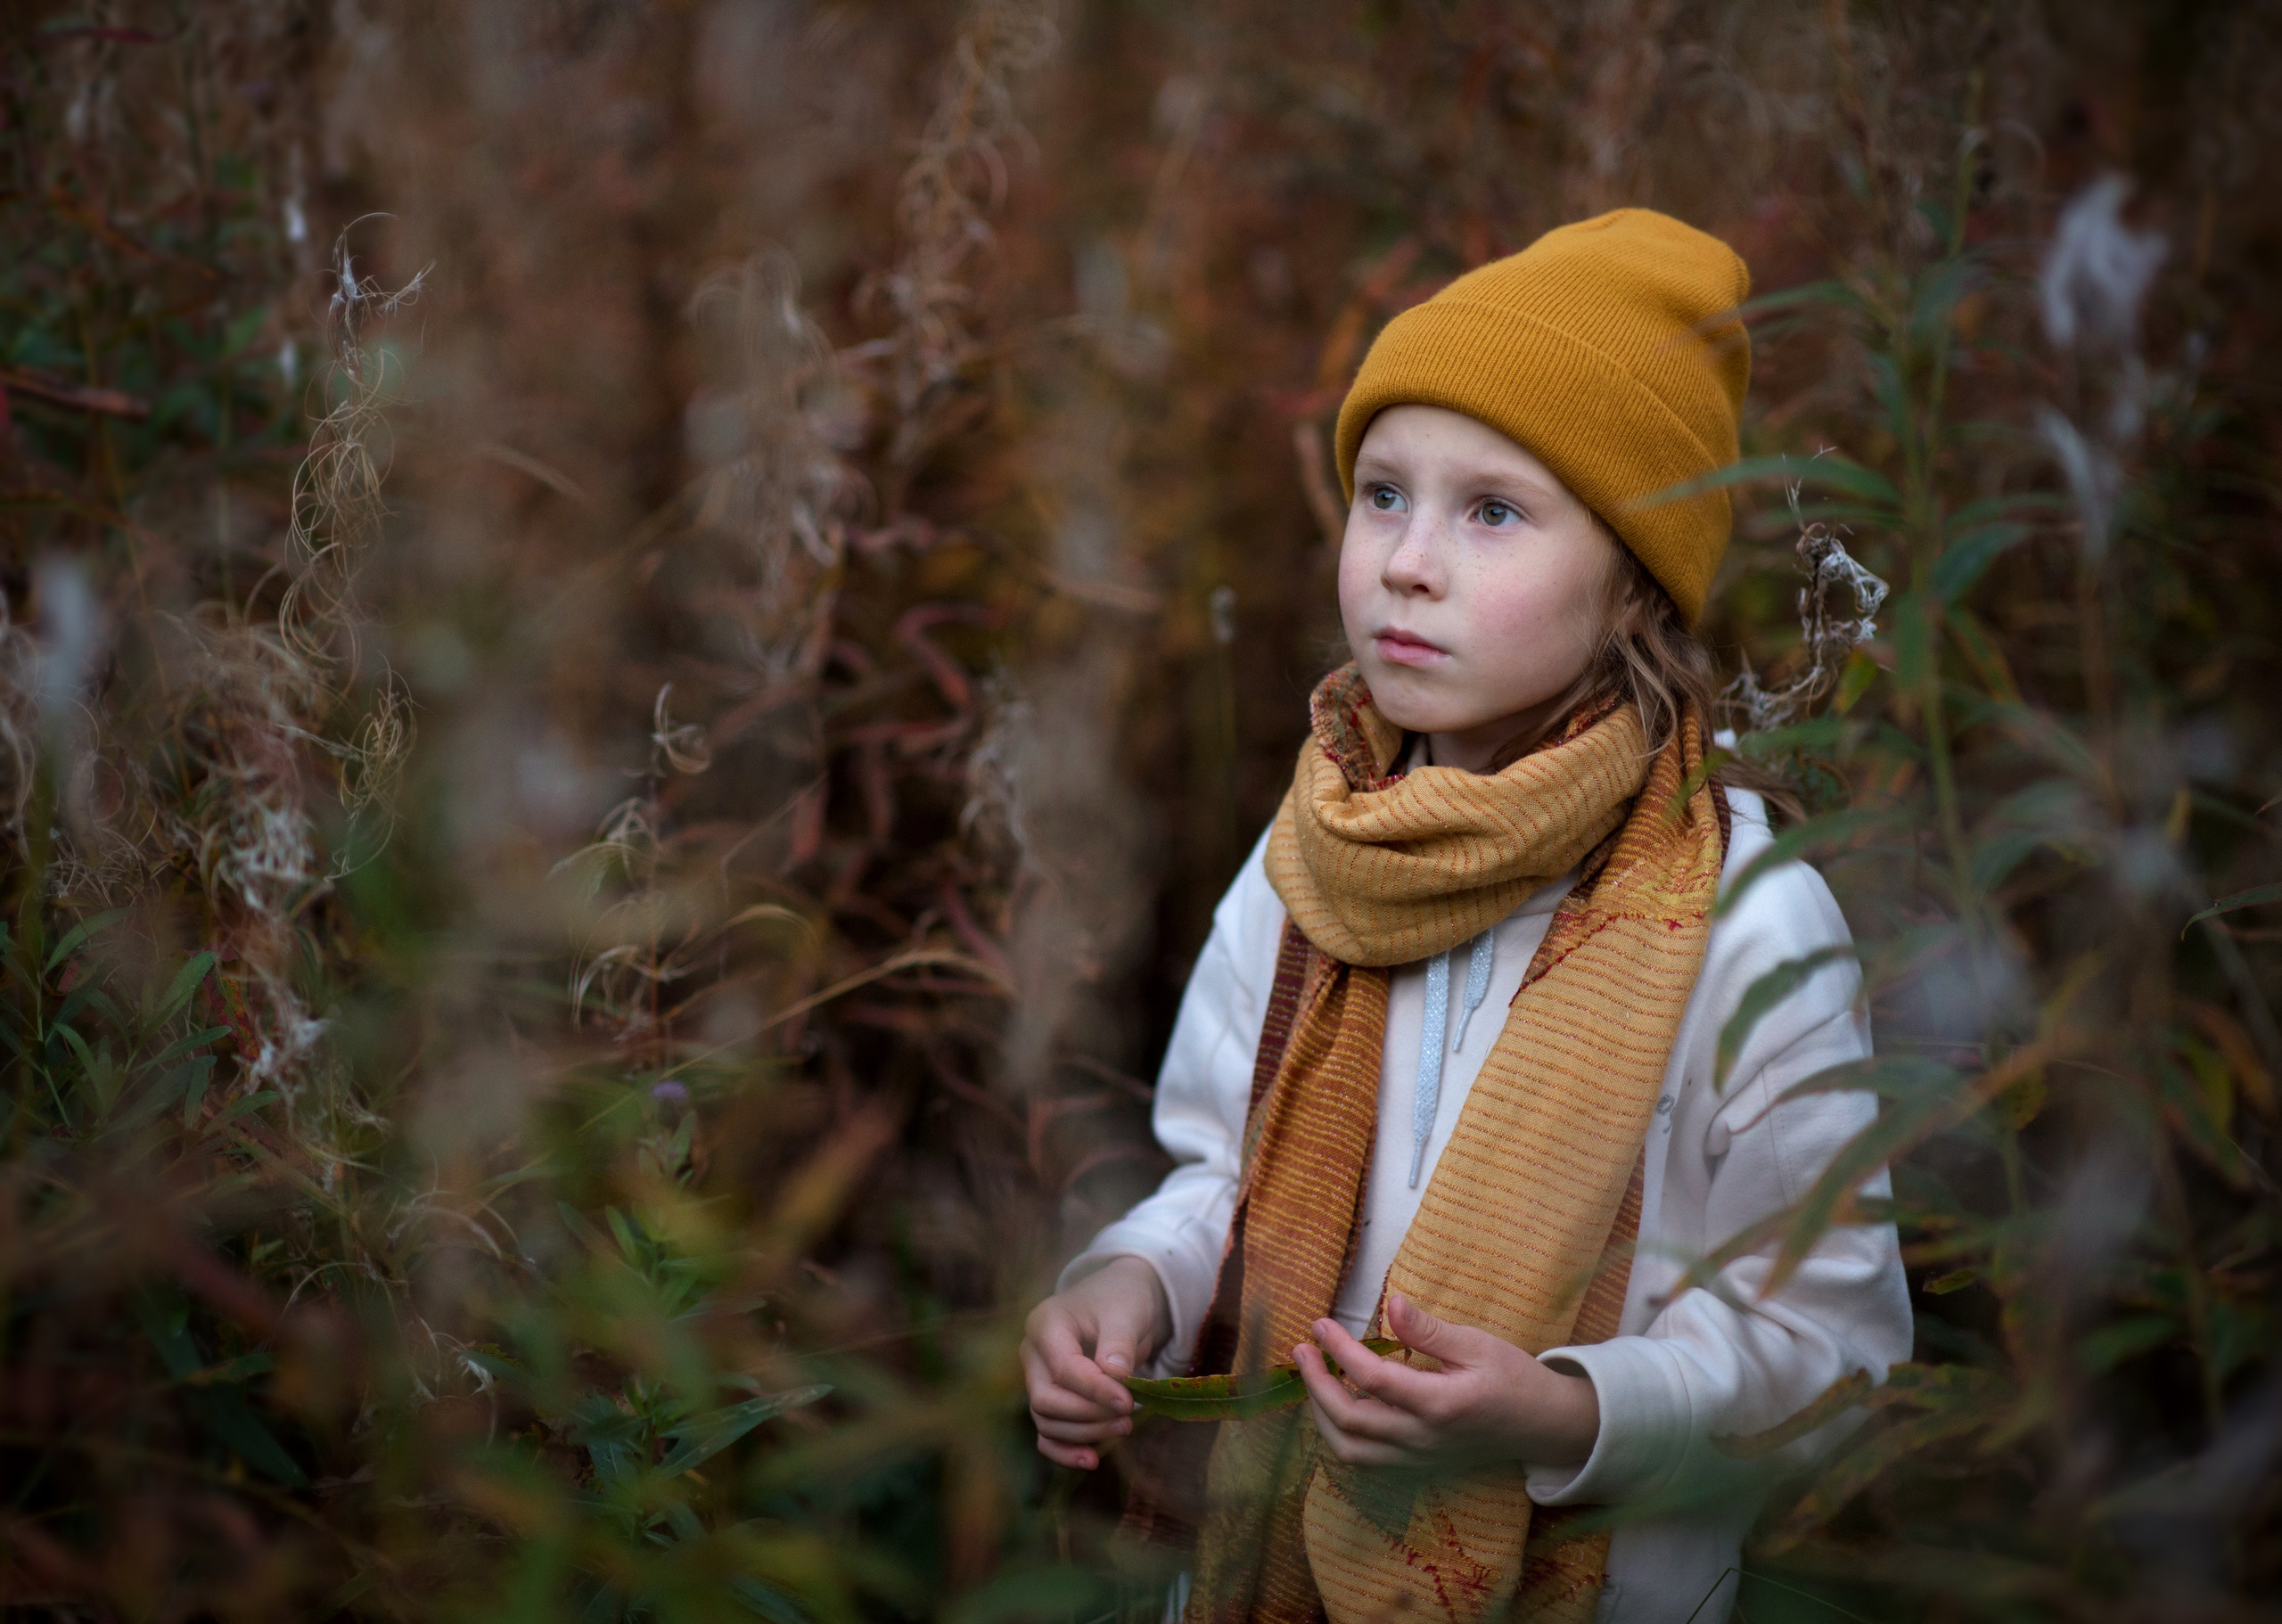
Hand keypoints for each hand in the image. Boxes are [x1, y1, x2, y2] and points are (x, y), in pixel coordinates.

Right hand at [1021, 1256, 1172, 1469]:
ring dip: (1085, 1433)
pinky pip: (1047, 1434)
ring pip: (1046, 1421)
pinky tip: (1092, 1460)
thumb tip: (1114, 1375)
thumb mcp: (1126, 1311)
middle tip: (1128, 1416)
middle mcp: (1033, 1353)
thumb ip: (1119, 1342)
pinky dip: (1065, 1451)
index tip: (1128, 1403)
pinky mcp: (1050, 1398)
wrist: (1121, 1299)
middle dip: (1088, 1415)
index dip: (1095, 1390)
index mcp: (1046, 1324)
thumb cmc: (1122, 1300)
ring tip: (1125, 1427)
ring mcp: (1037, 1378)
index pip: (1064, 1369)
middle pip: (1046, 1400)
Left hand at [1292, 1291, 1599, 1469]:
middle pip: (1349, 1422)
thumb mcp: (1477, 1344)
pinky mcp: (1417, 1467)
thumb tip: (1392, 1303)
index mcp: (1439, 1405)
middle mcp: (1422, 1439)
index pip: (1372, 1379)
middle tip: (1302, 1350)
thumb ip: (1430, 1330)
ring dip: (1321, 1415)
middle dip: (1315, 1385)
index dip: (1338, 1350)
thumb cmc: (1514, 1379)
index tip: (1320, 1325)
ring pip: (1350, 1450)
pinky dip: (1341, 1434)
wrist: (1543, 1426)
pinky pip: (1366, 1460)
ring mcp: (1418, 1459)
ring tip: (1314, 1377)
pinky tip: (1338, 1404)